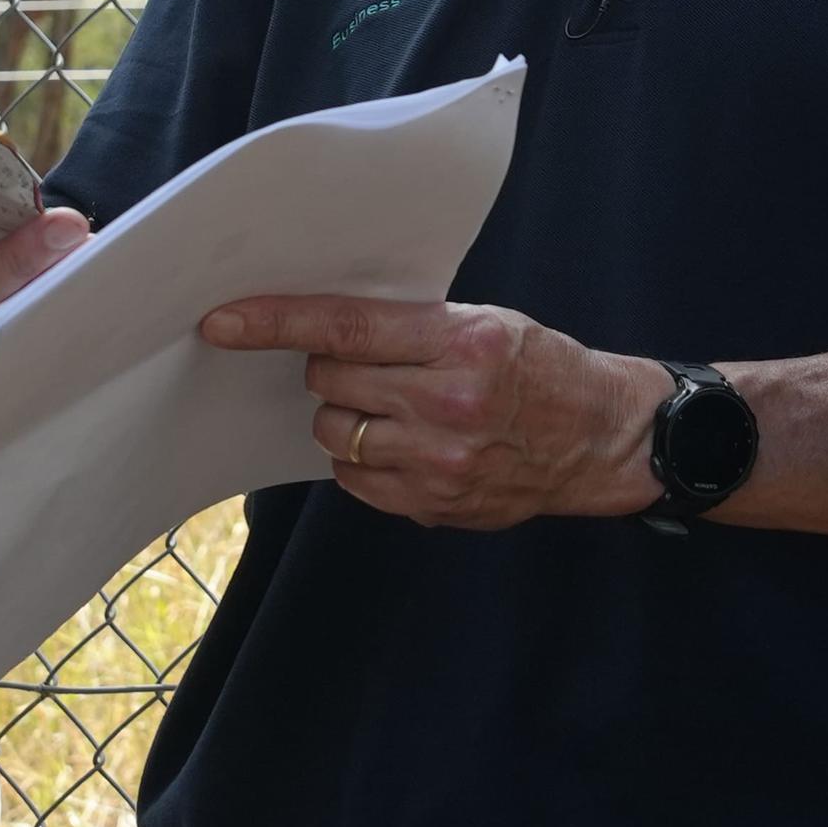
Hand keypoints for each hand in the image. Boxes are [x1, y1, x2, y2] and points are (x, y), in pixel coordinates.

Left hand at [195, 295, 658, 528]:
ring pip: (337, 434)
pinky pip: (358, 480)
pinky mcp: (434, 505)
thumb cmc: (542, 370)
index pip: (347, 328)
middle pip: (331, 383)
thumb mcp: (487, 323)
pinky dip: (365, 459)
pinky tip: (404, 446)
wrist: (602, 438)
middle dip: (333, 370)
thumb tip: (326, 332)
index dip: (276, 322)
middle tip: (368, 367)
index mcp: (462, 343)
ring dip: (346, 417)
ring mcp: (440, 462)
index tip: (225, 321)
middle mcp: (448, 404)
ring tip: (393, 409)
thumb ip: (413, 328)